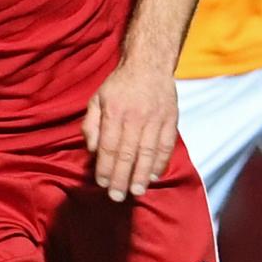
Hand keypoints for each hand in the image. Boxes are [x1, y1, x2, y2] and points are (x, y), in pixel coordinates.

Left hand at [84, 57, 176, 200]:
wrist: (149, 64)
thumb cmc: (119, 85)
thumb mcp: (97, 99)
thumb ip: (91, 124)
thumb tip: (93, 149)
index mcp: (114, 112)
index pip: (109, 146)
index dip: (105, 168)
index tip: (102, 184)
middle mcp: (135, 117)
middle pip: (128, 154)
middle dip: (122, 178)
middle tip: (117, 197)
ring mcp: (155, 119)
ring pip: (148, 152)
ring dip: (141, 175)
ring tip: (136, 192)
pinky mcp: (170, 120)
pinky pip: (166, 146)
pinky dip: (160, 163)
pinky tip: (153, 176)